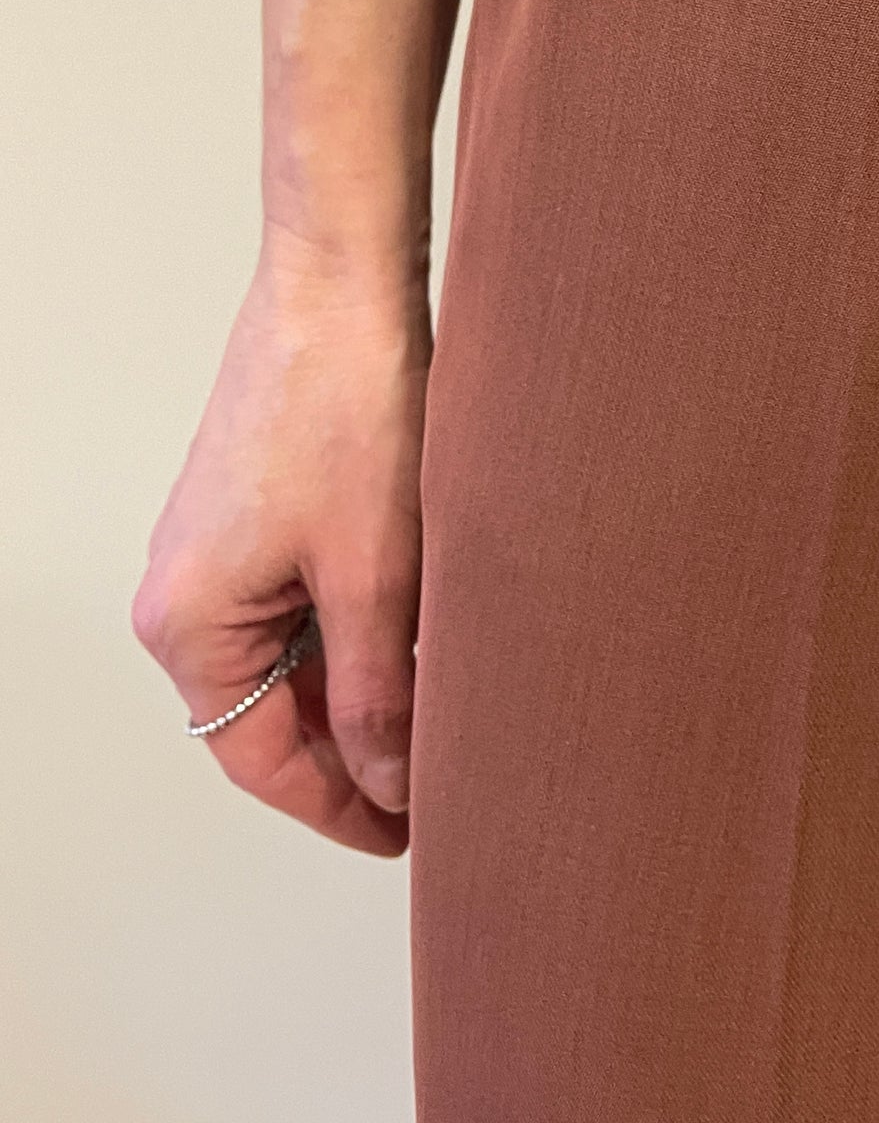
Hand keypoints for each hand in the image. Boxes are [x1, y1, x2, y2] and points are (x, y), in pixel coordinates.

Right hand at [133, 223, 427, 855]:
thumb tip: (390, 782)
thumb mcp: (376, 577)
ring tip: (450, 705)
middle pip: (274, 712)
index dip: (342, 807)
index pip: (261, 761)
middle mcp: (185, 593)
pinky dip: (361, 626)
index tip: (409, 837)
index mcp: (188, 624)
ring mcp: (218, 548)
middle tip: (448, 779)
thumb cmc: (348, 410)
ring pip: (297, 654)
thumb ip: (377, 694)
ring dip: (368, 682)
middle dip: (361, 747)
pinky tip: (427, 630)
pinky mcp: (258, 509)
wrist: (343, 285)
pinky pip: (306, 600)